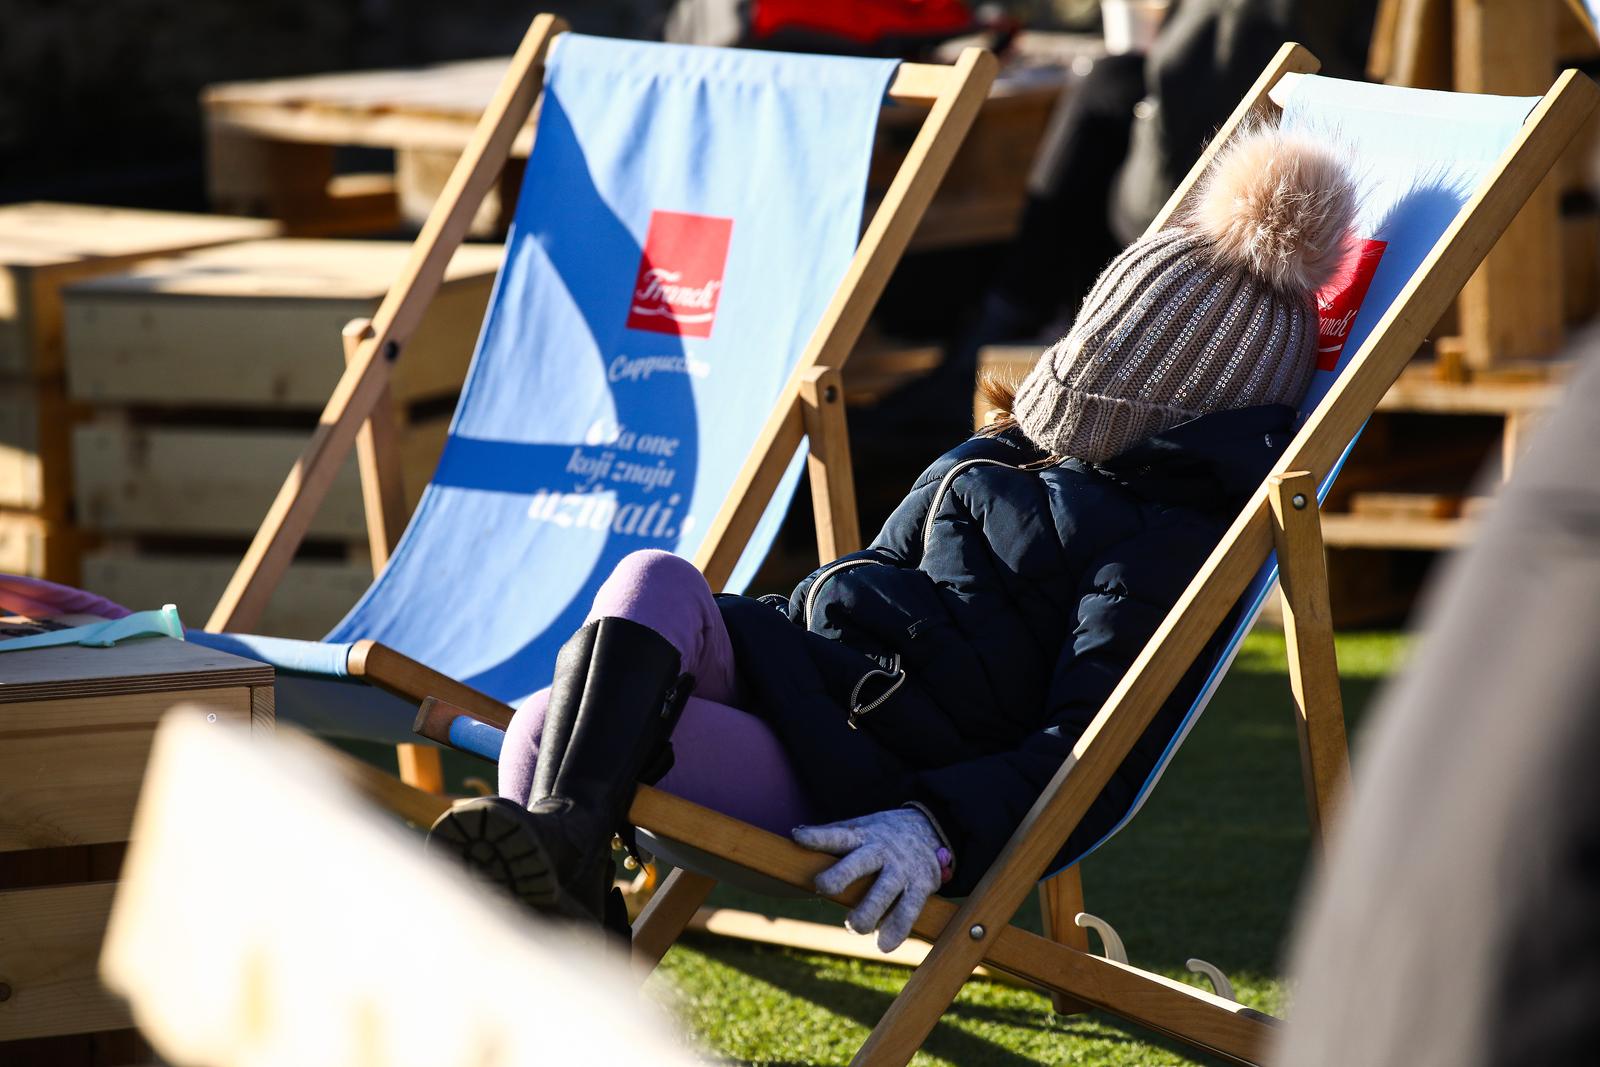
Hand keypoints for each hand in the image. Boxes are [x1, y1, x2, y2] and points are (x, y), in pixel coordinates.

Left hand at [792, 808, 943, 951]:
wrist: (931, 827)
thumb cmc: (883, 833)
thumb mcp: (861, 827)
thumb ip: (833, 833)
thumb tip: (799, 832)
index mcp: (862, 836)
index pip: (838, 835)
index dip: (818, 837)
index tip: (799, 837)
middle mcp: (881, 851)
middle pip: (860, 863)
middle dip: (842, 875)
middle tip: (823, 888)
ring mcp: (901, 870)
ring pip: (884, 892)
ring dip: (868, 912)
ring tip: (853, 926)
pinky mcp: (921, 886)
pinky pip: (909, 910)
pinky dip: (897, 929)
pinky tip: (884, 945)